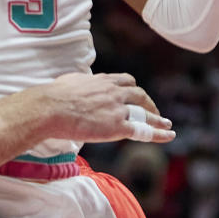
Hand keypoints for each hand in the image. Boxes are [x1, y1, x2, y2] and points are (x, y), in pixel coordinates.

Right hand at [43, 72, 174, 144]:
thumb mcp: (70, 81)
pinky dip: (158, 133)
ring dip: (158, 119)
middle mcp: (114, 92)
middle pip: (139, 96)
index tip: (136, 95)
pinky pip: (142, 130)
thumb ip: (79, 83)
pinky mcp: (116, 126)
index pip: (126, 81)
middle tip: (155, 112)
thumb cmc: (53, 96)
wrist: (51, 108)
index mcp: (103, 81)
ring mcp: (117, 109)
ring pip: (144, 113)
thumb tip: (73, 84)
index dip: (133, 90)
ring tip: (167, 125)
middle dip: (149, 104)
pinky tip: (168, 136)